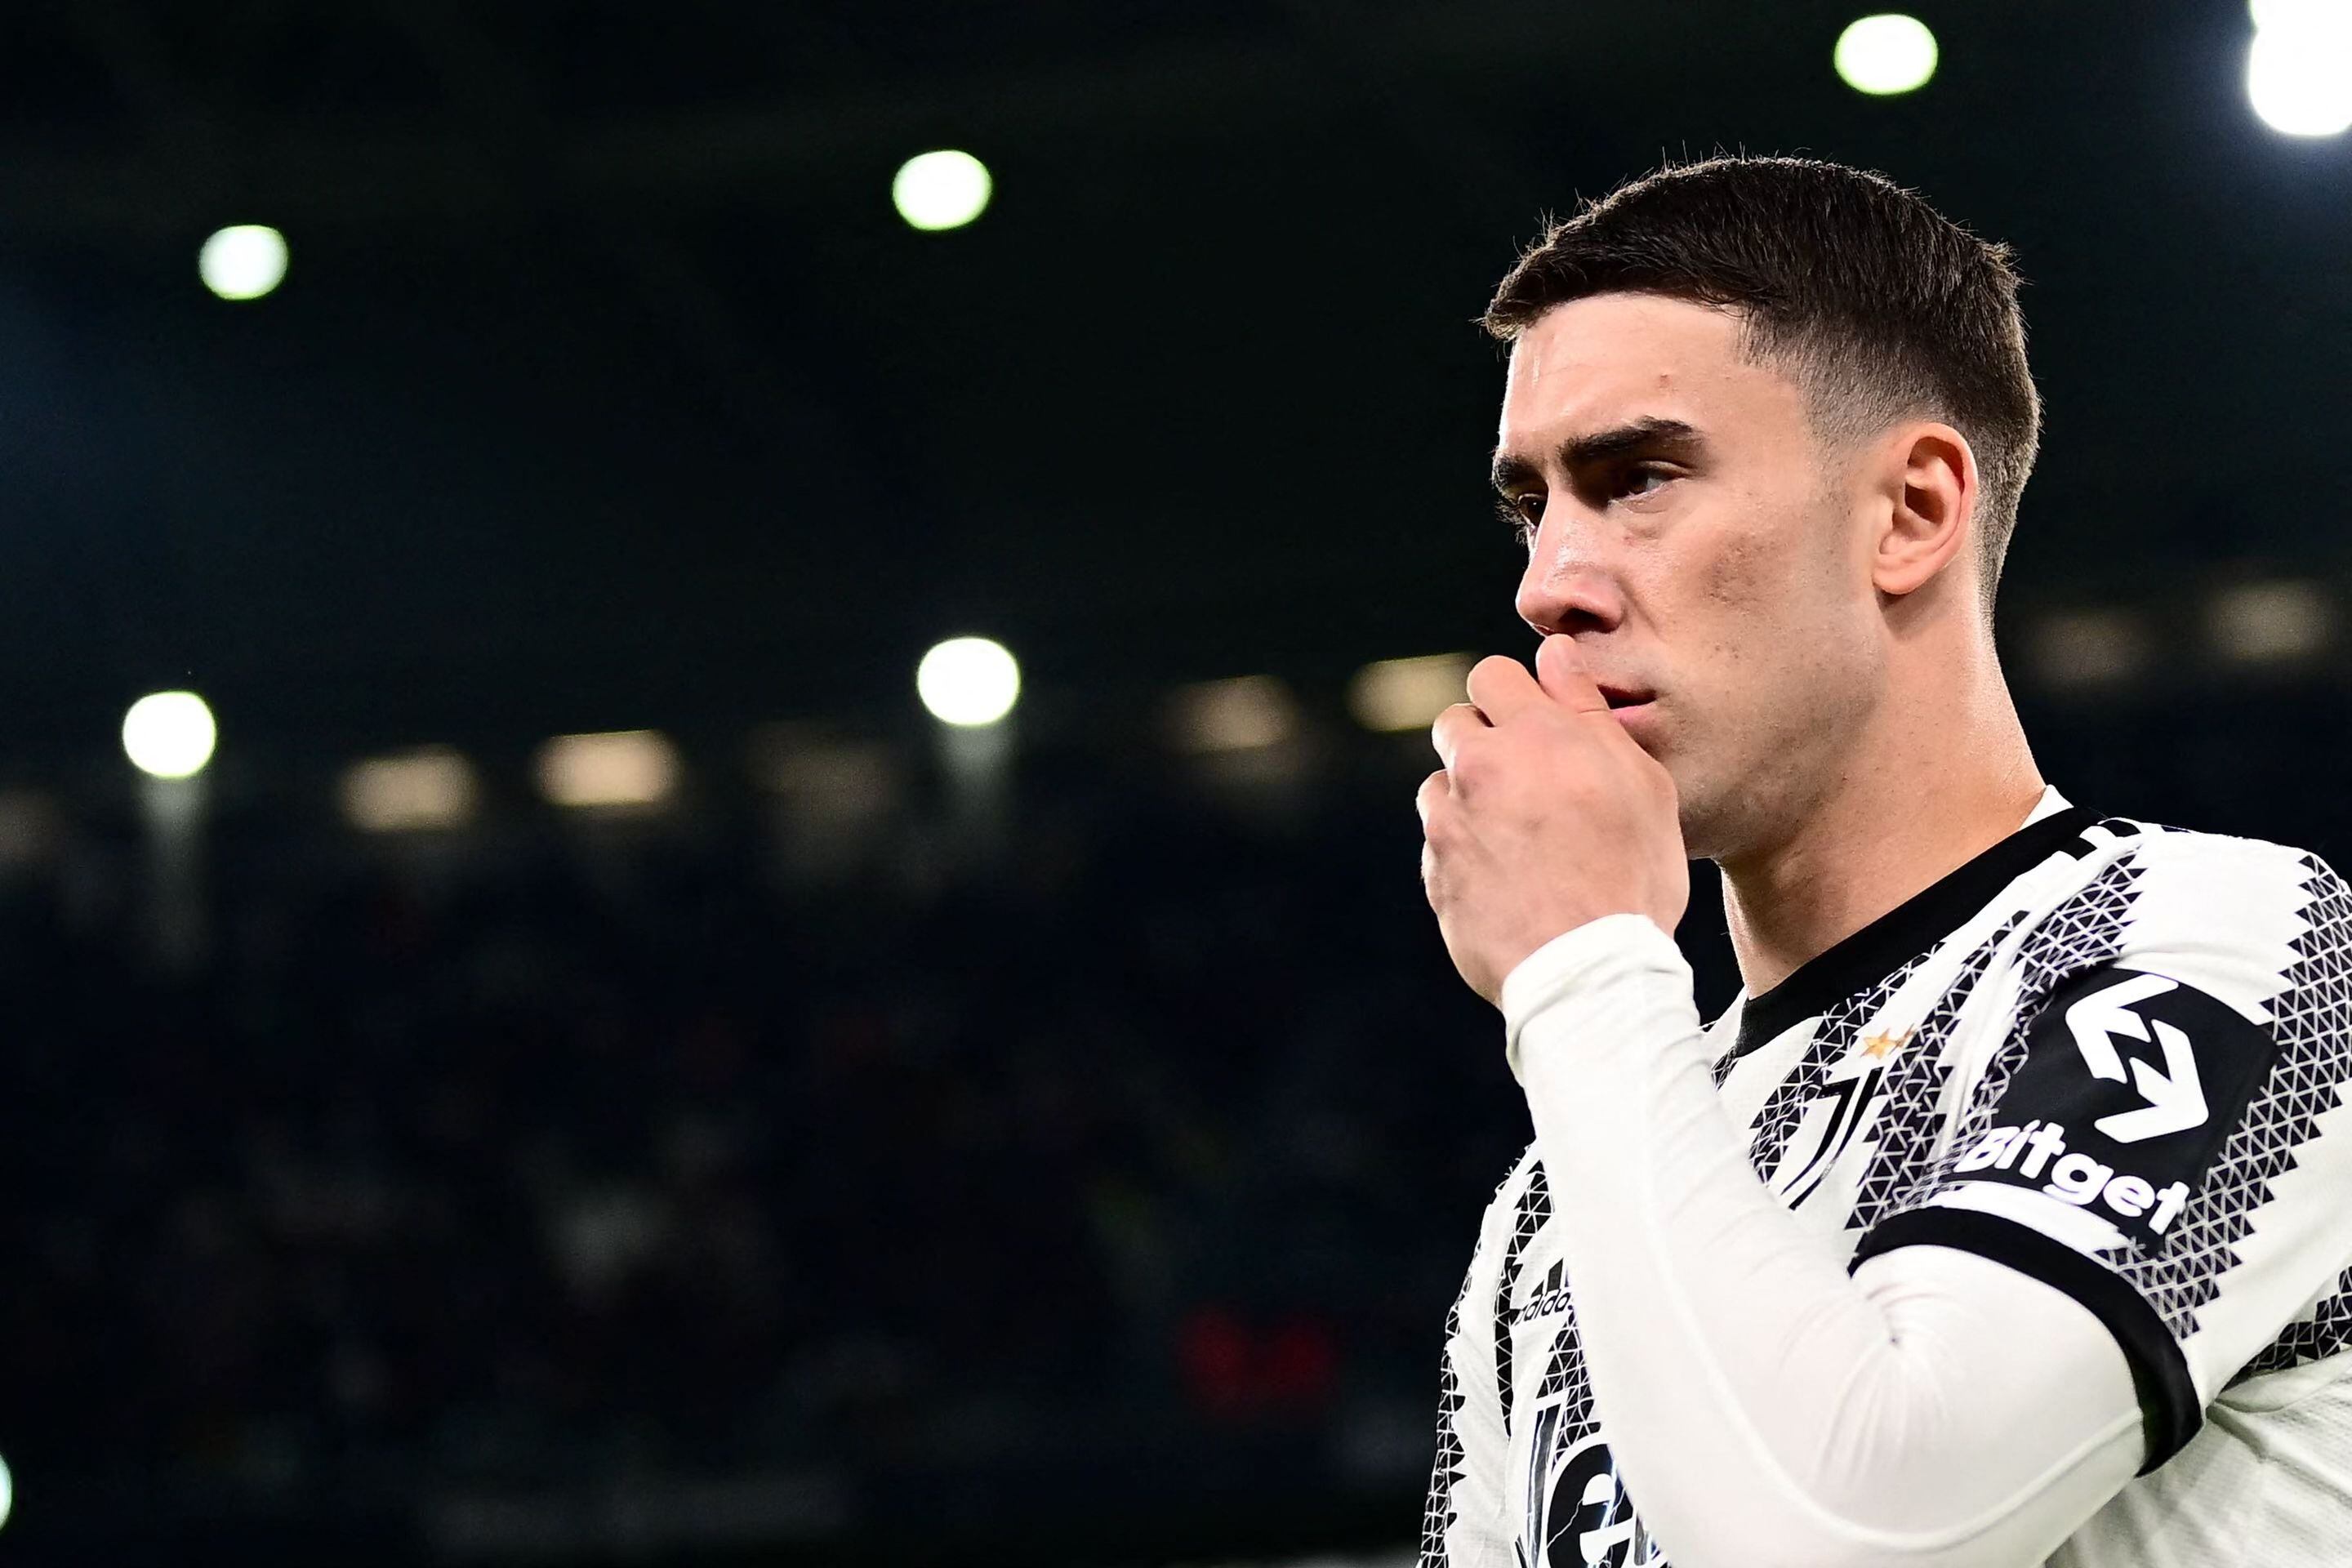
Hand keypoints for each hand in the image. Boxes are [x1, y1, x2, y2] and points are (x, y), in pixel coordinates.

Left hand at [1417, 634, 1689, 1004]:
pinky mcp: (1435, 875)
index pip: (1492, 675)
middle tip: (1530, 784)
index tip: (1536, 727)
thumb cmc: (1633, 875)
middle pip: (1455, 723)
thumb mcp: (1642, 784)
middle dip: (1485, 742)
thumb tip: (1554, 652)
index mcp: (1535, 737)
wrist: (1591, 971)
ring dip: (1469, 800)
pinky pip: (1439, 846)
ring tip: (1521, 840)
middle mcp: (1480, 771)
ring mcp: (1449, 826)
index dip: (1514, 696)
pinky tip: (1507, 881)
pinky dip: (1463, 854)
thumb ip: (1588, 710)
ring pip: (1441, 786)